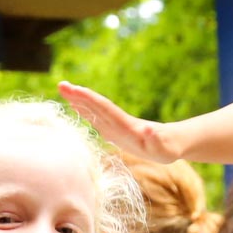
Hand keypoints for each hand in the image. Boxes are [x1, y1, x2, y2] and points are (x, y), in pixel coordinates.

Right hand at [57, 82, 183, 162]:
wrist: (170, 144)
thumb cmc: (167, 148)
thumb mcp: (162, 146)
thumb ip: (155, 140)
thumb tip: (150, 132)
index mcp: (126, 125)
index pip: (104, 108)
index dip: (88, 99)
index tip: (73, 90)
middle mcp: (118, 122)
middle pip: (96, 105)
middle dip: (79, 96)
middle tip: (61, 84)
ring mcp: (115, 125)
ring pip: (94, 110)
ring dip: (79, 101)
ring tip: (64, 91)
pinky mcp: (114, 131)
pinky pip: (96, 119)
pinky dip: (85, 112)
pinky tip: (76, 108)